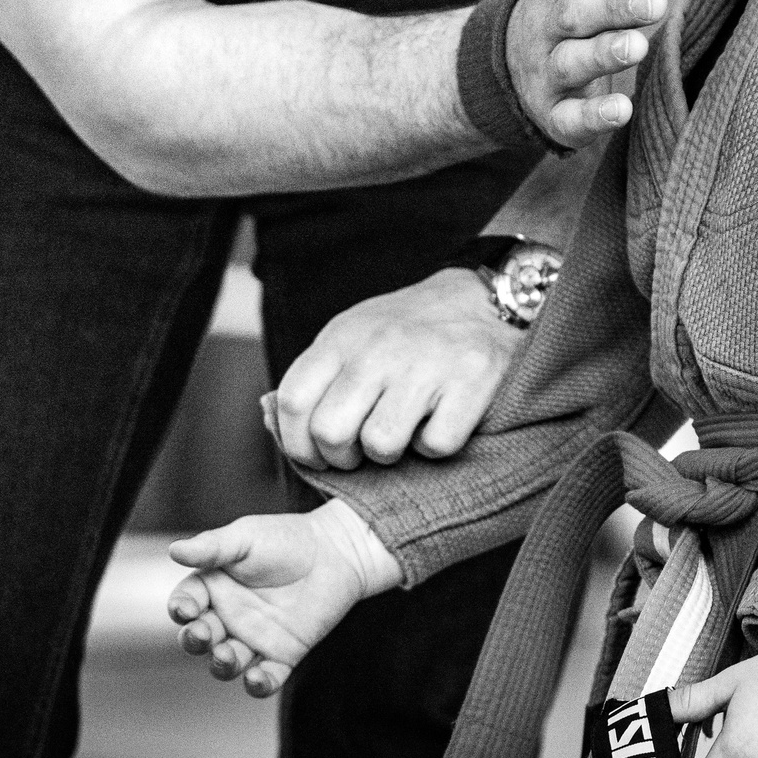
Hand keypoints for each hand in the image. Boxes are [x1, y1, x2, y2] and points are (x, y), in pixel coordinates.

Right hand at [167, 501, 399, 696]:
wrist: (336, 551)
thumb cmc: (286, 539)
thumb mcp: (246, 537)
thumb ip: (212, 547)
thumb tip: (174, 550)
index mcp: (212, 588)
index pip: (186, 604)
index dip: (181, 609)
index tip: (187, 609)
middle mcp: (228, 617)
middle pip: (199, 639)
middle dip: (195, 640)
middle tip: (204, 633)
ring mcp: (254, 638)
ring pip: (226, 663)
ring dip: (221, 664)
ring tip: (226, 655)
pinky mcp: (283, 654)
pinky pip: (266, 678)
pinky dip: (259, 684)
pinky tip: (257, 678)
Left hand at [269, 268, 516, 469]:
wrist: (485, 299)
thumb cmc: (409, 330)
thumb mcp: (354, 335)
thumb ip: (316, 375)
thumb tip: (272, 420)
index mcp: (343, 337)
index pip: (293, 402)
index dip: (296, 444)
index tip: (315, 456)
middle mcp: (379, 349)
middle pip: (330, 431)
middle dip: (341, 458)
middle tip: (359, 452)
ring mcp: (425, 365)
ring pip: (381, 444)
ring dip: (390, 454)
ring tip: (403, 432)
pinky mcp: (471, 382)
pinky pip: (436, 445)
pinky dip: (437, 447)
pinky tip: (440, 422)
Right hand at [509, 0, 672, 146]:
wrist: (518, 56)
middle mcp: (545, 24)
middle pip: (576, 14)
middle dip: (616, 7)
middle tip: (656, 2)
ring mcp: (546, 70)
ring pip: (570, 62)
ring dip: (603, 55)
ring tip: (637, 47)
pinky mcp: (554, 113)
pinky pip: (569, 118)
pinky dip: (592, 117)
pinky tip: (621, 111)